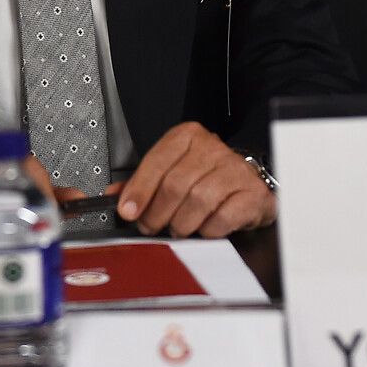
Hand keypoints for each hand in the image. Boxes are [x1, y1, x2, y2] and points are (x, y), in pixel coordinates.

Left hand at [116, 122, 276, 237]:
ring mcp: (234, 169)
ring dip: (181, 223)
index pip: (158, 160)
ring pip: (198, 200)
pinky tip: (203, 228)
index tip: (128, 211)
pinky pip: (222, 218)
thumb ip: (143, 182)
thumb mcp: (171, 171)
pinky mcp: (251, 193)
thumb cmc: (205, 177)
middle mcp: (212, 148)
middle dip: (157, 213)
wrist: (246, 183)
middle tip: (151, 226)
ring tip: (177, 228)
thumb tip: (115, 195)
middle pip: (175, 184)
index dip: (139, 189)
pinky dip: (207, 230)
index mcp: (188, 137)